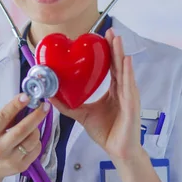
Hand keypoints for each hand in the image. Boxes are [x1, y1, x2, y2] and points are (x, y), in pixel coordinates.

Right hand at [0, 94, 48, 181]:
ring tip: (33, 125)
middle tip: (45, 105)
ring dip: (36, 129)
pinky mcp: (20, 167)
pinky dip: (36, 141)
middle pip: (22, 129)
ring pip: (32, 140)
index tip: (27, 96)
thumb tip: (20, 107)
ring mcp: (10, 159)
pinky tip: (30, 139)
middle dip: (36, 115)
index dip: (16, 105)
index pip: (3, 117)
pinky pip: (35, 150)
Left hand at [49, 28, 142, 161]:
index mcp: (114, 91)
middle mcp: (123, 91)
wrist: (118, 151)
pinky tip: (126, 61)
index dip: (108, 52)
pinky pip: (129, 87)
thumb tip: (49, 95)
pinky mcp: (131, 107)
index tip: (102, 37)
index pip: (111, 67)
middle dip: (115, 47)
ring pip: (125, 71)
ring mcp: (129, 98)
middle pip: (119, 64)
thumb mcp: (82, 114)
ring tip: (116, 39)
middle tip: (109, 30)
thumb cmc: (105, 132)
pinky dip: (128, 73)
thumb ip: (67, 104)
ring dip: (120, 54)